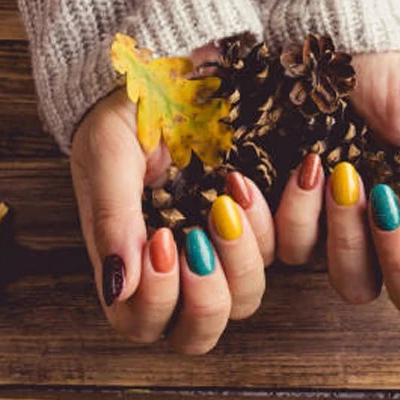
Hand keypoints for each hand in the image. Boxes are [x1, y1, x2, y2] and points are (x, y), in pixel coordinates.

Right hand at [70, 50, 276, 353]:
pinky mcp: (264, 223)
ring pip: (245, 299)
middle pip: (197, 332)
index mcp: (133, 261)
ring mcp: (224, 249)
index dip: (154, 302)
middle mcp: (179, 268)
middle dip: (204, 296)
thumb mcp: (110, 157)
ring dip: (243, 257)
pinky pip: (289, 249)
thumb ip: (111, 221)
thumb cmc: (129, 114)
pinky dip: (284, 221)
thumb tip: (116, 288)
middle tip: (197, 239)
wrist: (173, 67)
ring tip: (231, 194)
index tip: (162, 241)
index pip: (140, 323)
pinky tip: (267, 179)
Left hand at [274, 52, 399, 314]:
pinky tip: (304, 168)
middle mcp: (399, 240)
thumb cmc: (391, 75)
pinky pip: (294, 252)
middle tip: (384, 197)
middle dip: (399, 254)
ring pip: (354, 286)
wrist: (331, 46)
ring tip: (340, 174)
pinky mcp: (301, 226)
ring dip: (348, 236)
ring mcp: (348, 239)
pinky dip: (297, 214)